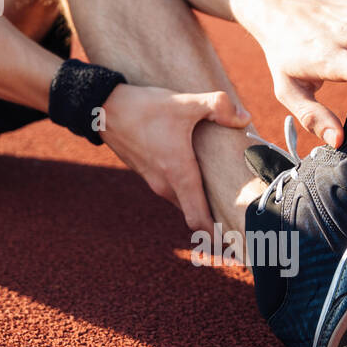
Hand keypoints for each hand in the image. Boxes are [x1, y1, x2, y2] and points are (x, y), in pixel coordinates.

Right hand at [100, 84, 250, 231]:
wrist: (102, 109)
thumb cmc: (143, 109)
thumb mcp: (185, 103)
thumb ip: (219, 106)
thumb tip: (244, 118)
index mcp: (178, 175)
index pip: (199, 220)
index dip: (217, 237)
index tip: (235, 244)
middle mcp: (165, 184)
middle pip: (195, 212)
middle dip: (215, 220)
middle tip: (240, 220)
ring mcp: (153, 179)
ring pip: (183, 199)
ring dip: (200, 202)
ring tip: (223, 193)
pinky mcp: (146, 171)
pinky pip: (172, 188)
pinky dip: (187, 188)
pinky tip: (197, 170)